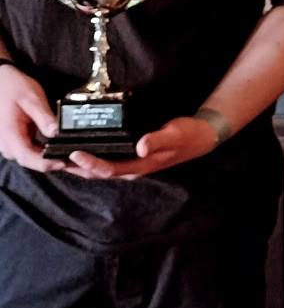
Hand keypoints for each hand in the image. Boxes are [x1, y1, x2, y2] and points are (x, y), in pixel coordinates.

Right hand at [0, 65, 64, 172]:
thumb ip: (45, 118)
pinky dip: (43, 151)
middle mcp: (7, 144)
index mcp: (10, 136)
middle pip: (31, 161)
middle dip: (53, 163)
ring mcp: (9, 144)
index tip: (65, 162)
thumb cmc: (13, 88)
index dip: (48, 163)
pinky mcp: (14, 140)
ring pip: (31, 157)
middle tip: (75, 161)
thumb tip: (58, 134)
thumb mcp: (32, 99)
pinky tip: (58, 147)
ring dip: (49, 158)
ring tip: (70, 155)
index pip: (29, 158)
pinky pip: (29, 150)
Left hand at [63, 116, 218, 179]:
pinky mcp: (135, 157)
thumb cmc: (188, 134)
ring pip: (103, 170)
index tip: (74, 153)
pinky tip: (88, 150)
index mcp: (142, 165)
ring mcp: (135, 164)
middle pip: (100, 173)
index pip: (109, 169)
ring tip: (64, 156)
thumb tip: (140, 147)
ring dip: (83, 166)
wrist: (202, 136)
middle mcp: (135, 168)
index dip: (90, 164)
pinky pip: (110, 161)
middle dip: (78, 168)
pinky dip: (95, 158)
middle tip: (58, 157)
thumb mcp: (175, 134)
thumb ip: (158, 140)